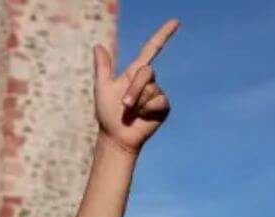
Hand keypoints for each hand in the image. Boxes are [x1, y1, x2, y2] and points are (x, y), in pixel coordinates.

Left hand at [93, 18, 177, 153]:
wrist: (117, 136)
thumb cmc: (107, 114)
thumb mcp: (102, 87)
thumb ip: (103, 67)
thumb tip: (98, 46)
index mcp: (133, 73)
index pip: (151, 49)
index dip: (163, 35)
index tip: (176, 22)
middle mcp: (148, 81)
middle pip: (147, 72)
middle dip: (134, 88)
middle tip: (124, 104)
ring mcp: (157, 93)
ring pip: (151, 88)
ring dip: (138, 102)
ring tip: (132, 112)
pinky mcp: (163, 106)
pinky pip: (159, 100)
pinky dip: (148, 109)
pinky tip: (143, 116)